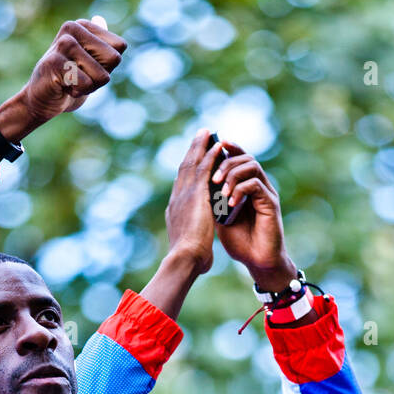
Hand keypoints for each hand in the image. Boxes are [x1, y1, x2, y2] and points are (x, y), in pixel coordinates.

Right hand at [0, 18, 126, 139]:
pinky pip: (85, 83)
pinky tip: (63, 86)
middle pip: (114, 58)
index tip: (88, 67)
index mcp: (83, 25)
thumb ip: (100, 43)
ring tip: (70, 81)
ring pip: (102, 75)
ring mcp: (63, 44)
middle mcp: (72, 28)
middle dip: (100, 77)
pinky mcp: (54, 62)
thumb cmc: (69, 80)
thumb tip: (99, 18)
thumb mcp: (91, 62)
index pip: (120, 46)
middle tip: (79, 76)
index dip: (107, 65)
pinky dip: (77, 92)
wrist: (42, 98)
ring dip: (88, 86)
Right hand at [165, 129, 224, 274]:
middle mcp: (177, 198)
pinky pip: (204, 169)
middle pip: (184, 168)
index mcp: (176, 211)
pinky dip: (210, 156)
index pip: (182, 185)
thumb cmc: (191, 260)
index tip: (192, 159)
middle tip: (199, 137)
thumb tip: (203, 249)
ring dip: (199, 146)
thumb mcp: (194, 247)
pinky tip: (217, 146)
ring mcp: (185, 194)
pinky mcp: (196, 194)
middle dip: (191, 152)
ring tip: (206, 132)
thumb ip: (198, 241)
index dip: (187, 170)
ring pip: (192, 163)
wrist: (186, 259)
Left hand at [212, 142, 296, 291]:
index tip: (214, 143)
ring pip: (251, 166)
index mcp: (245, 186)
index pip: (237, 158)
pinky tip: (231, 203)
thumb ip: (212, 198)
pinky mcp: (271, 203)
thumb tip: (195, 182)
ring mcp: (265, 193)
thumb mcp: (219, 216)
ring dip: (233, 175)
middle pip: (245, 157)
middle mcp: (258, 185)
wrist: (256, 261)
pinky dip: (240, 190)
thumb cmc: (239, 241)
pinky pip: (256, 185)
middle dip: (226, 163)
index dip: (227, 148)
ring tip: (221, 191)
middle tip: (213, 179)